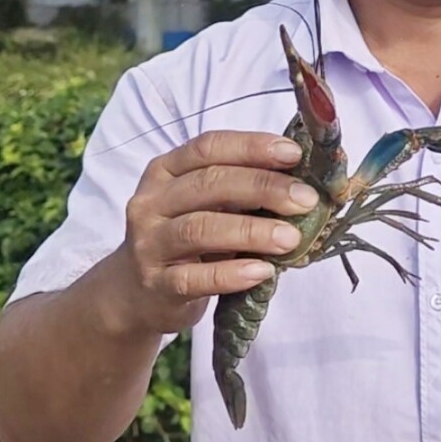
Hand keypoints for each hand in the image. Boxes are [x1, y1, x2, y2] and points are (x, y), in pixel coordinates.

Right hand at [111, 130, 320, 336]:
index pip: (209, 147)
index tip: (294, 154)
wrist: (135, 294)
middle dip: (263, 187)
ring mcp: (149, 244)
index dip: (252, 147)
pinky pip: (194, 277)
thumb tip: (305, 184)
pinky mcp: (156, 285)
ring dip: (251, 231)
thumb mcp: (205, 206)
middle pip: (209, 184)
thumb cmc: (185, 240)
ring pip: (200, 229)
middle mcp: (152, 202)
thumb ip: (242, 191)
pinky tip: (262, 272)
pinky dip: (231, 274)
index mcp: (166, 171)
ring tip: (290, 238)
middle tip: (305, 200)